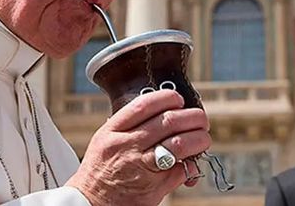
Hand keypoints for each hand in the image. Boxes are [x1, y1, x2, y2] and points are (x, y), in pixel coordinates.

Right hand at [65, 89, 210, 205]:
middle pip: (168, 122)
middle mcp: (126, 146)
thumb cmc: (100, 170)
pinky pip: (181, 170)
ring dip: (199, 139)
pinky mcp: (154, 187)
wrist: (91, 203)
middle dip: (192, 117)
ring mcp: (141, 166)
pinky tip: (191, 163)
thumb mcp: (104, 140)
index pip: (144, 106)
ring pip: (179, 144)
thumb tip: (164, 113)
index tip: (178, 99)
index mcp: (113, 131)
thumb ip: (128, 126)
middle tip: (200, 119)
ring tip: (203, 138)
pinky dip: (192, 165)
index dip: (167, 98)